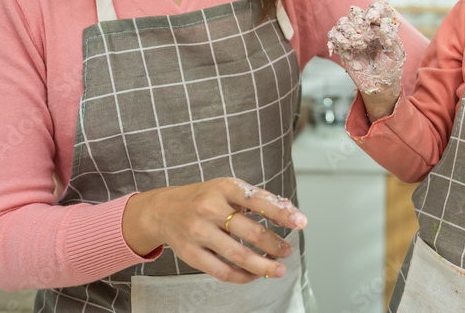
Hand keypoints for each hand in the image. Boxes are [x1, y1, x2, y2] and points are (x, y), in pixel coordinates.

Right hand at [122, 177, 307, 282]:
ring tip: (278, 268)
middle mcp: (210, 208)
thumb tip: (290, 209)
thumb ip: (258, 199)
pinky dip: (244, 276)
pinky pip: (222, 271)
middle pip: (250, 232)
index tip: (301, 222)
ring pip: (238, 255)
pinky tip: (256, 274)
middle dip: (274, 245)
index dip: (282, 213)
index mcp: (224, 188)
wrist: (163, 209)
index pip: (258, 201)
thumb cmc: (204, 198)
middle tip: (288, 250)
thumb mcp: (229, 189)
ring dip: (263, 265)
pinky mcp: (191, 254)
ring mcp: (199, 232)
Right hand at [328, 0, 405, 96]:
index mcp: (380, 26)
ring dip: (349, 31)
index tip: (373, 19)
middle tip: (367, 38)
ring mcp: (353, 38)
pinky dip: (338, 39)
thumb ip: (391, 36)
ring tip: (359, 45)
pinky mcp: (343, 48)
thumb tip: (382, 23)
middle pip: (355, 12)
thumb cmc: (391, 68)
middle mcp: (365, 29)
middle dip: (359, 21)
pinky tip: (348, 48)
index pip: (375, 8)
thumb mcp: (397, 53)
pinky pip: (334, 36)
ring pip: (342, 22)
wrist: (380, 86)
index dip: (373, 9)